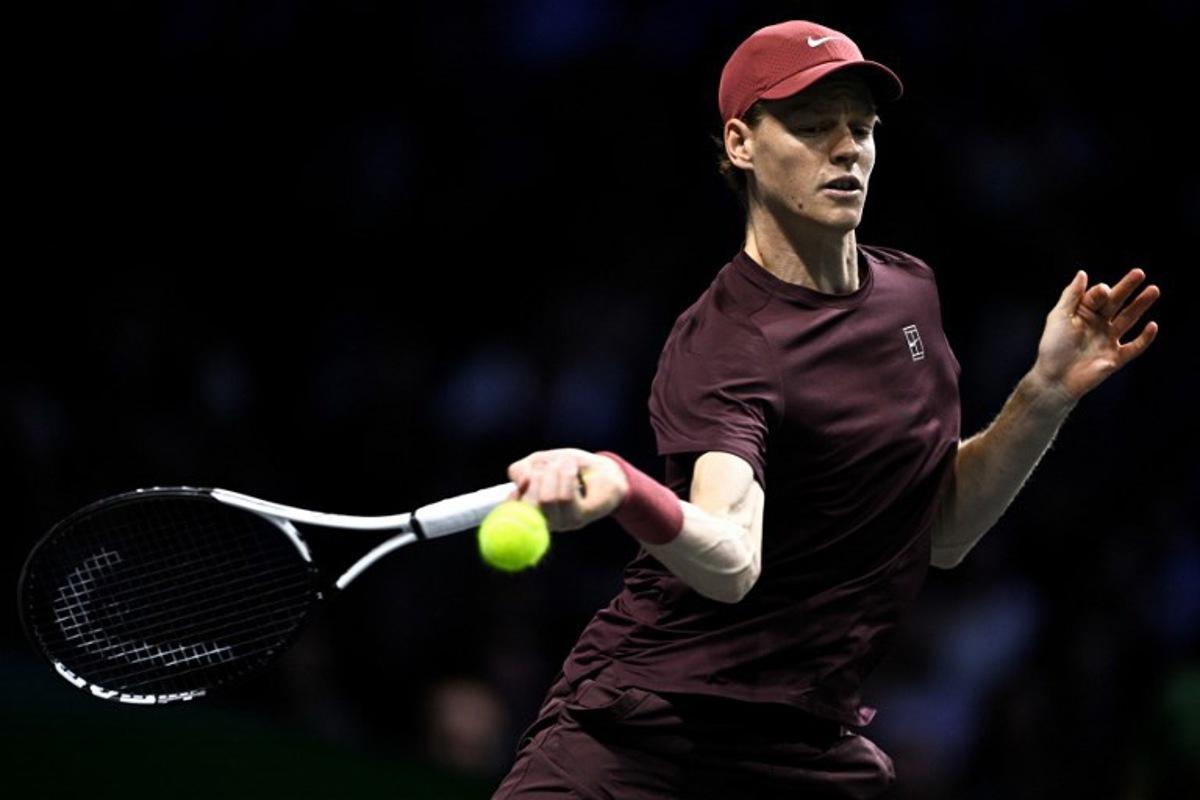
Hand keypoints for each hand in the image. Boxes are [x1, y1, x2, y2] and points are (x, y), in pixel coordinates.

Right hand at [506, 448, 629, 531]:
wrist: (603, 469)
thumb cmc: (569, 466)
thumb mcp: (539, 463)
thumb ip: (521, 470)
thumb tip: (520, 481)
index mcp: (531, 511)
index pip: (512, 514)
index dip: (513, 497)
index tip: (522, 479)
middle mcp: (545, 522)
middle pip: (531, 503)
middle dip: (540, 475)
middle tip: (552, 464)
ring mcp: (563, 524)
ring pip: (548, 498)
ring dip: (556, 472)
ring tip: (566, 464)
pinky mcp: (580, 519)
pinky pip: (566, 496)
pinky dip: (567, 476)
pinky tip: (573, 471)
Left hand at [1030, 268, 1159, 405]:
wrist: (1054, 379)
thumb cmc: (1052, 347)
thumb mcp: (1059, 317)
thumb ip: (1071, 296)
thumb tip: (1083, 273)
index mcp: (1083, 314)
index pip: (1098, 296)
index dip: (1101, 291)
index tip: (1103, 290)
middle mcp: (1098, 325)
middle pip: (1116, 303)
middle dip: (1128, 288)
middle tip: (1140, 273)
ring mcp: (1108, 341)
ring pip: (1128, 320)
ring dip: (1141, 305)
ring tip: (1153, 290)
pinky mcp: (1115, 358)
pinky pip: (1134, 347)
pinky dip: (1144, 338)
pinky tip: (1152, 325)